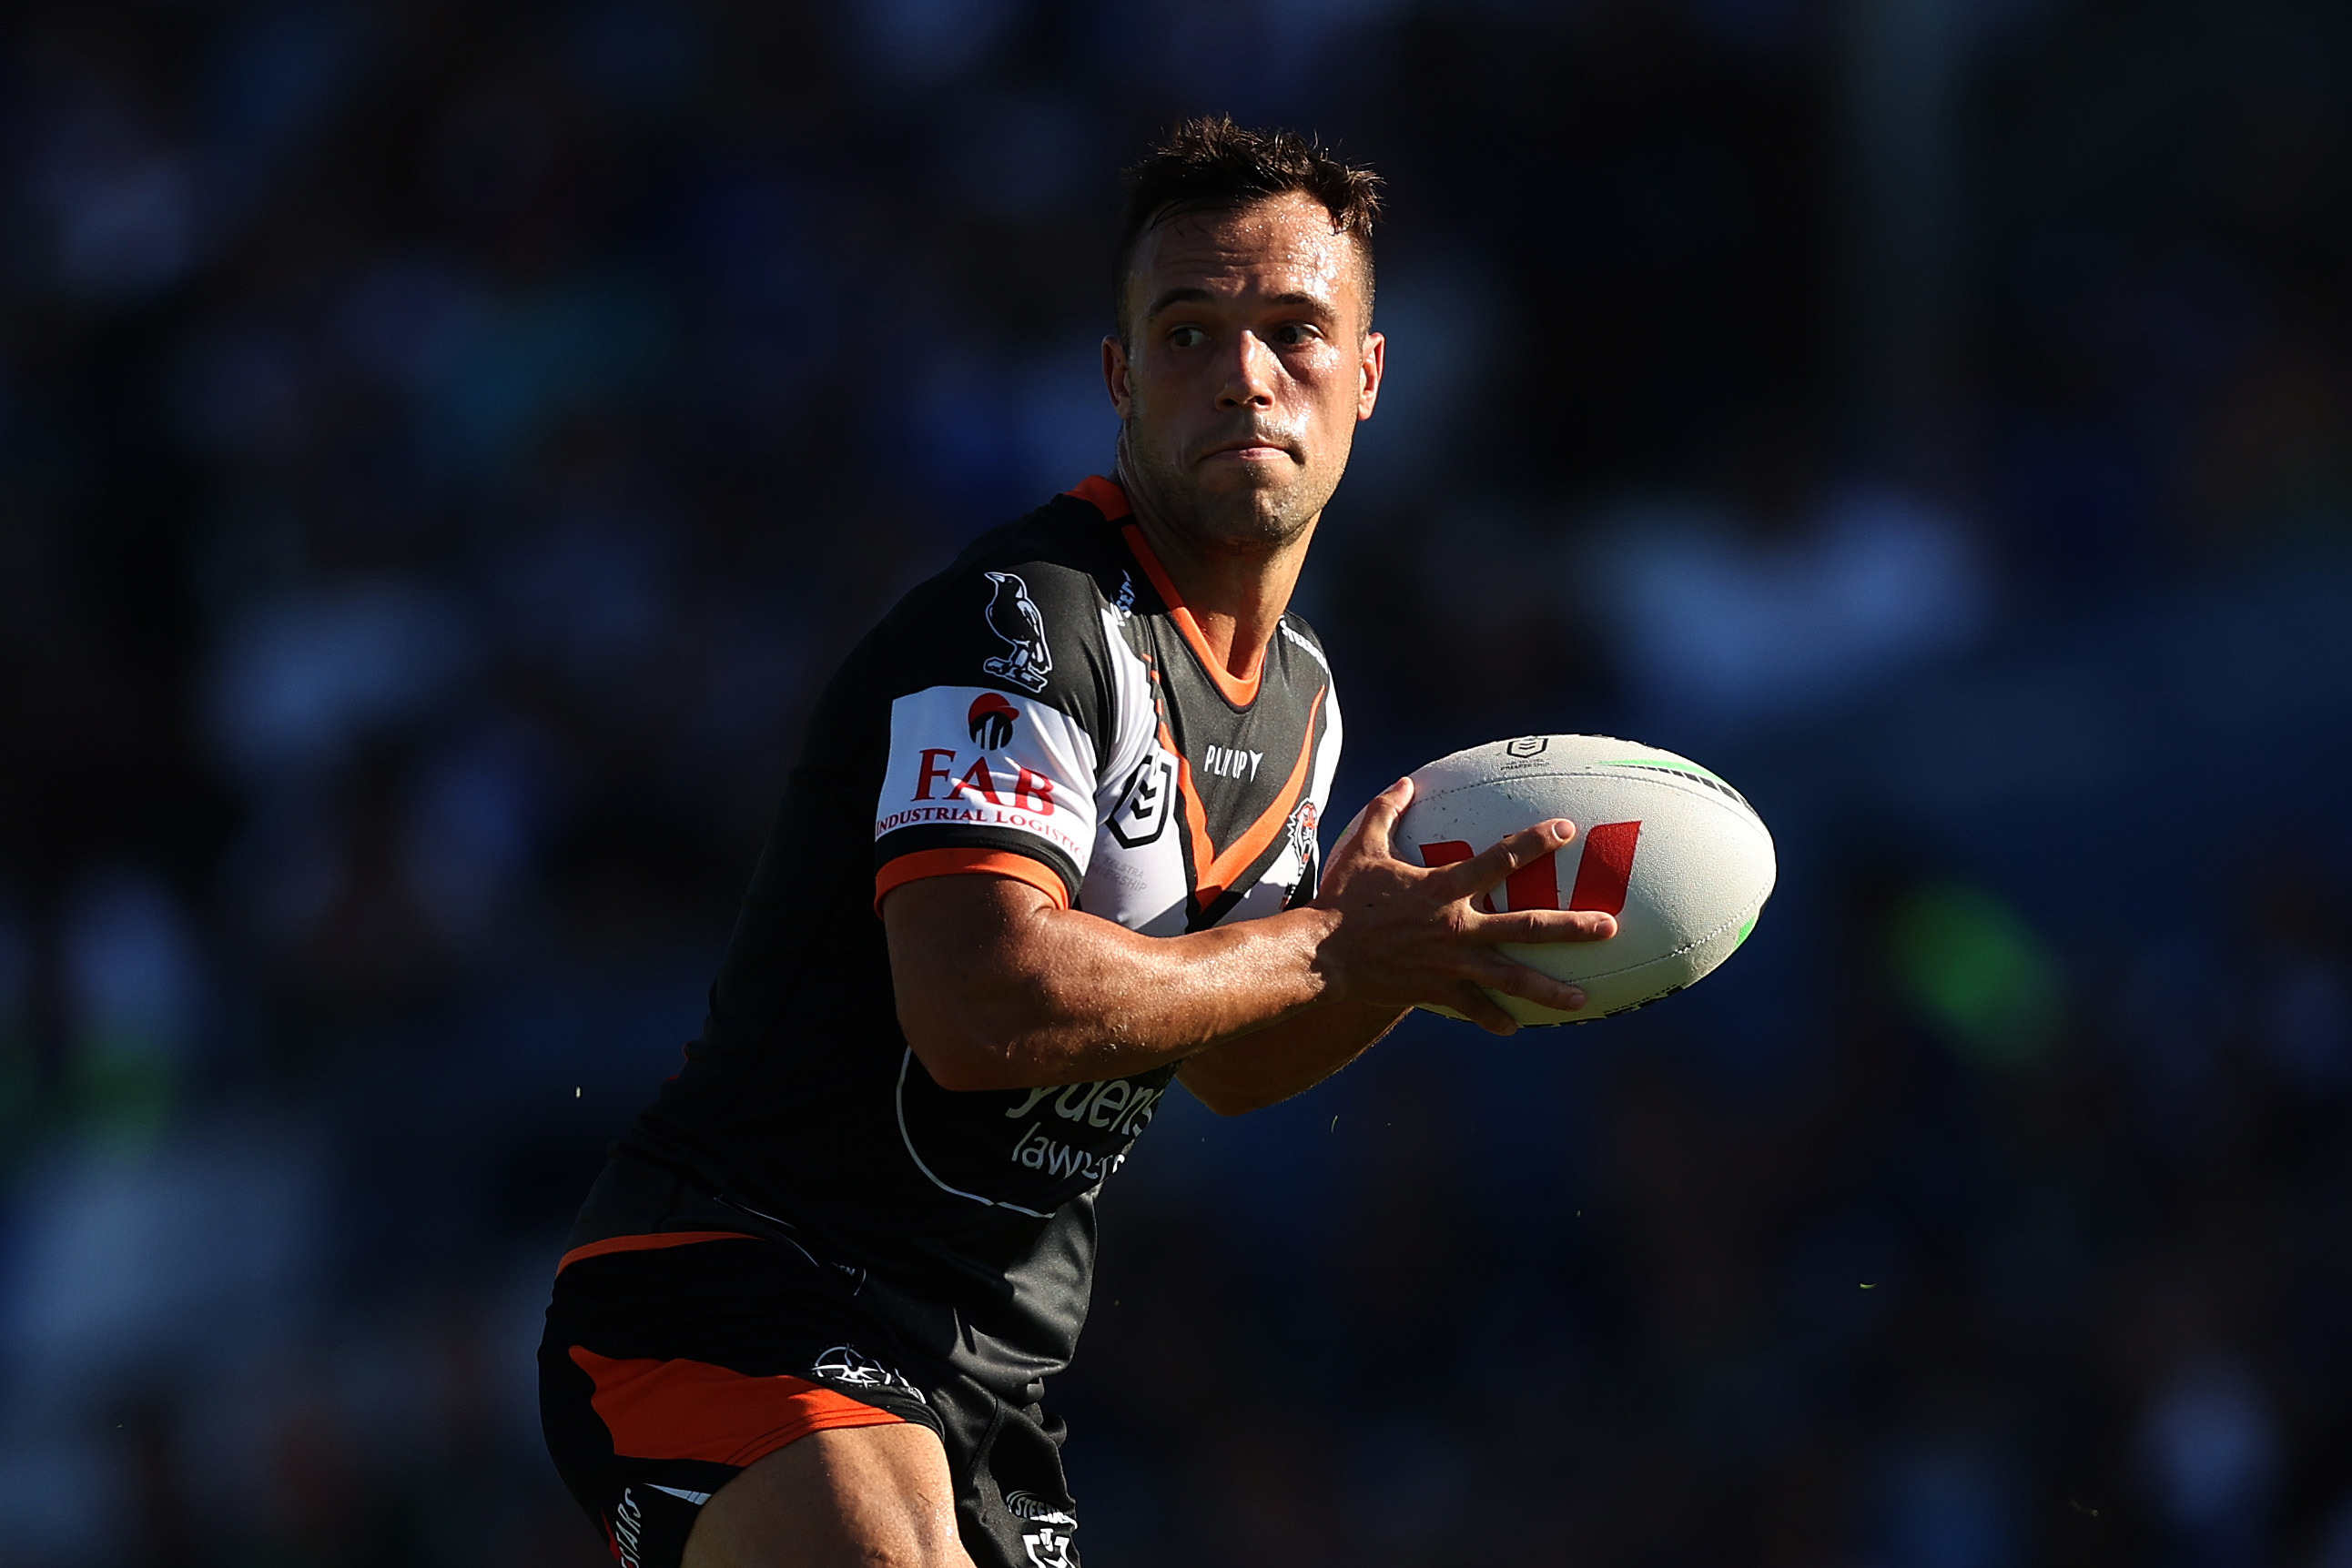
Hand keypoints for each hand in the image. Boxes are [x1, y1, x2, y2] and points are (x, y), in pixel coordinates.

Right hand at [1309, 777, 1616, 1034]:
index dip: (1535, 842)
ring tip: (1584, 998)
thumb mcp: (1362, 849)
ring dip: (1549, 988)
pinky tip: (1514, 1028)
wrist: (1321, 956)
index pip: (1499, 859)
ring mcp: (1450, 963)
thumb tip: (1406, 782)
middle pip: (1525, 927)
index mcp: (1443, 887)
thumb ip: (1386, 813)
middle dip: (1571, 928)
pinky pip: (1472, 1008)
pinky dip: (1493, 1018)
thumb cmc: (1342, 900)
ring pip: (1511, 978)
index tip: (1566, 831)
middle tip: (1609, 927)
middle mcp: (1456, 926)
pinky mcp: (1436, 991)